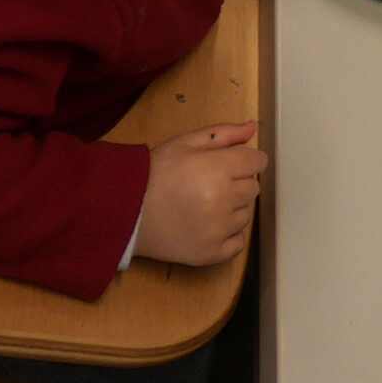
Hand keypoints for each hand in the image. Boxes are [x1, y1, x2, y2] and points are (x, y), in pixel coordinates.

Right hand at [135, 123, 263, 265]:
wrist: (124, 211)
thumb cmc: (153, 174)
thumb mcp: (185, 143)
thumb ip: (224, 134)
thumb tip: (252, 128)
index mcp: (217, 170)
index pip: (257, 162)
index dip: (247, 160)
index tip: (233, 163)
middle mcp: (222, 201)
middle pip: (253, 188)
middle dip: (238, 182)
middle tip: (211, 183)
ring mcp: (217, 230)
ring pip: (246, 214)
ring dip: (233, 208)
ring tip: (204, 203)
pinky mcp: (210, 254)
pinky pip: (238, 243)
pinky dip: (228, 234)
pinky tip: (208, 224)